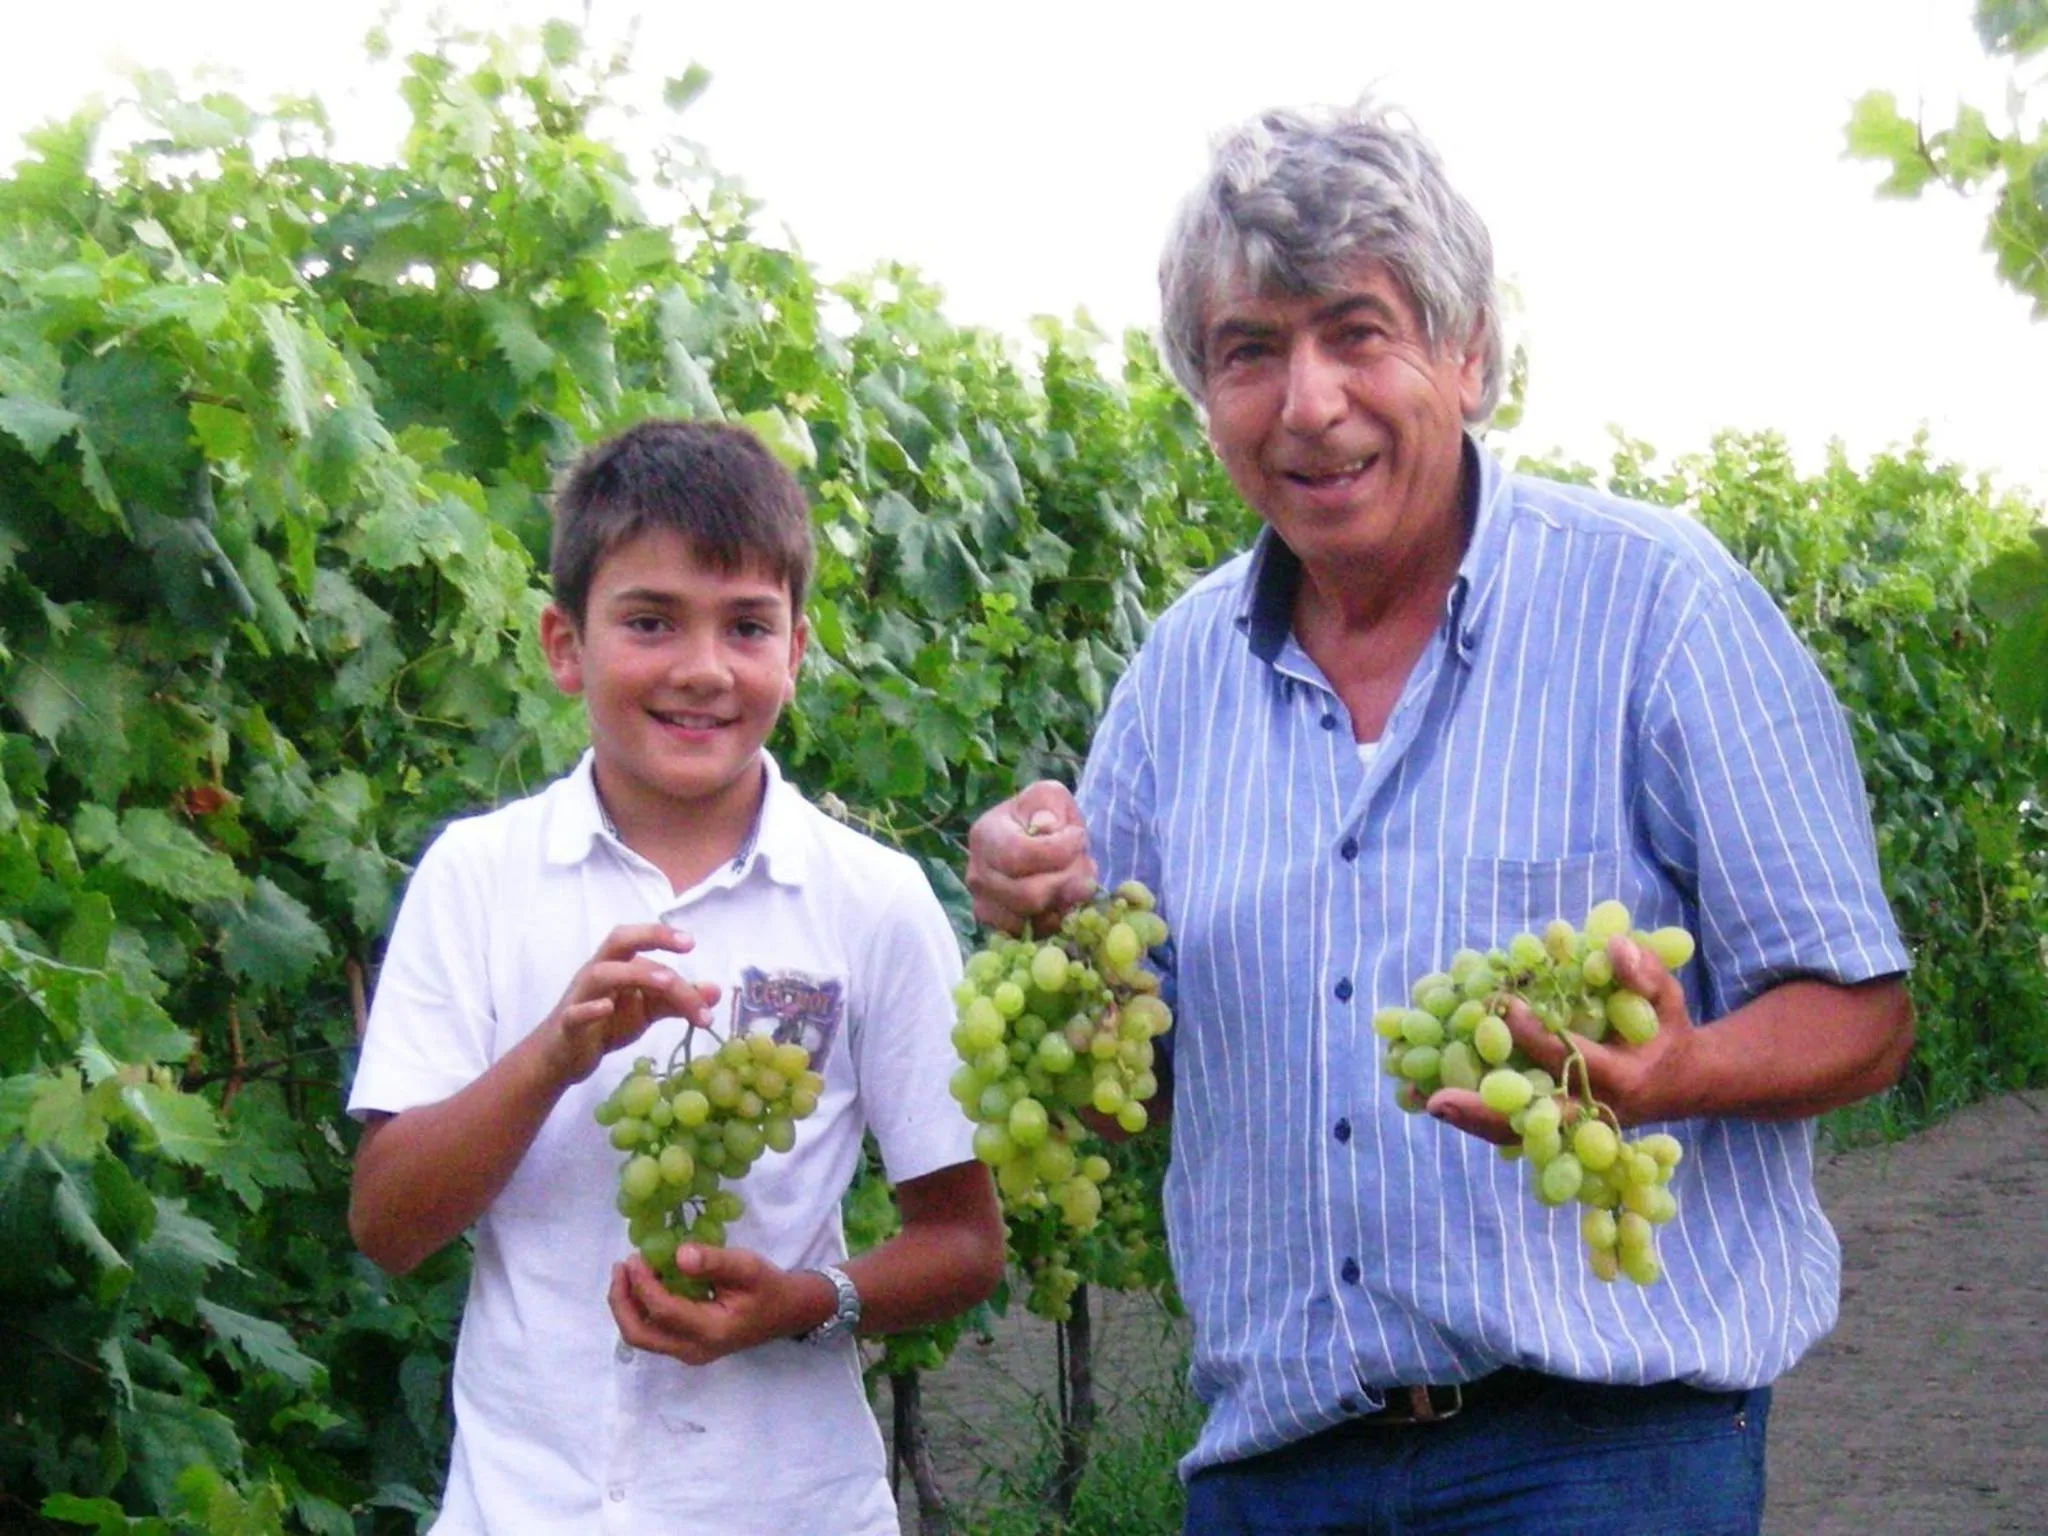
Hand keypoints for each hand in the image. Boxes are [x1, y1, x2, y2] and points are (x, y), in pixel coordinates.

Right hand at [542, 924, 720, 1086]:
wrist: (563, 1058)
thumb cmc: (607, 1024)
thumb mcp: (646, 1011)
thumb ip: (678, 1000)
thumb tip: (715, 991)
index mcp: (618, 964)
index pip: (641, 942)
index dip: (663, 935)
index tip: (692, 942)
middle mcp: (598, 972)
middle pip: (618, 941)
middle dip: (650, 936)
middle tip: (686, 946)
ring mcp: (580, 997)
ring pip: (600, 973)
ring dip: (635, 975)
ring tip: (667, 983)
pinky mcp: (568, 1025)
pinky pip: (575, 1012)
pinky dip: (590, 1008)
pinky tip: (607, 1008)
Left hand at [608, 1248, 827, 1365]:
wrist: (788, 1312)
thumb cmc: (768, 1287)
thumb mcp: (747, 1266)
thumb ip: (714, 1261)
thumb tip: (678, 1255)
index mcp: (710, 1331)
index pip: (663, 1311)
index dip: (643, 1284)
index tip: (635, 1256)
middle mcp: (694, 1350)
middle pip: (639, 1335)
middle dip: (621, 1301)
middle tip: (621, 1267)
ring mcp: (688, 1353)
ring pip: (642, 1337)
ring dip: (627, 1306)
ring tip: (627, 1273)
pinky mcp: (687, 1348)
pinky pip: (653, 1333)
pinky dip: (640, 1310)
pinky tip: (644, 1284)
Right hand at [965, 781, 1096, 934]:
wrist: (1037, 841)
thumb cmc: (1044, 816)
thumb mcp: (1049, 795)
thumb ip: (1048, 803)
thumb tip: (1046, 827)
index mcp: (984, 835)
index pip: (1018, 855)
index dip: (1058, 851)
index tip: (1079, 836)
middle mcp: (977, 874)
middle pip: (1028, 895)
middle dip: (1067, 880)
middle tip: (1084, 864)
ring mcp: (985, 905)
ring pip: (1034, 918)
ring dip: (1066, 901)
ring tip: (1074, 878)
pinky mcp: (1000, 928)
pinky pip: (1035, 934)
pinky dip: (1057, 919)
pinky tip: (1064, 897)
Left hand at [1426, 936, 1698, 1144]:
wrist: (1682, 1081)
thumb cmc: (1665, 1031)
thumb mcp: (1667, 998)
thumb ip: (1644, 973)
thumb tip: (1614, 945)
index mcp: (1621, 1079)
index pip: (1572, 1059)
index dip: (1537, 1036)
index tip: (1504, 1007)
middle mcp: (1592, 1110)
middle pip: (1535, 1119)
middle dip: (1487, 1109)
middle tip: (1437, 1100)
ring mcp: (1572, 1125)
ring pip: (1518, 1134)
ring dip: (1470, 1120)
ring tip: (1421, 1100)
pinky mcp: (1558, 1127)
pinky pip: (1514, 1129)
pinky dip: (1477, 1117)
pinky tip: (1434, 1100)